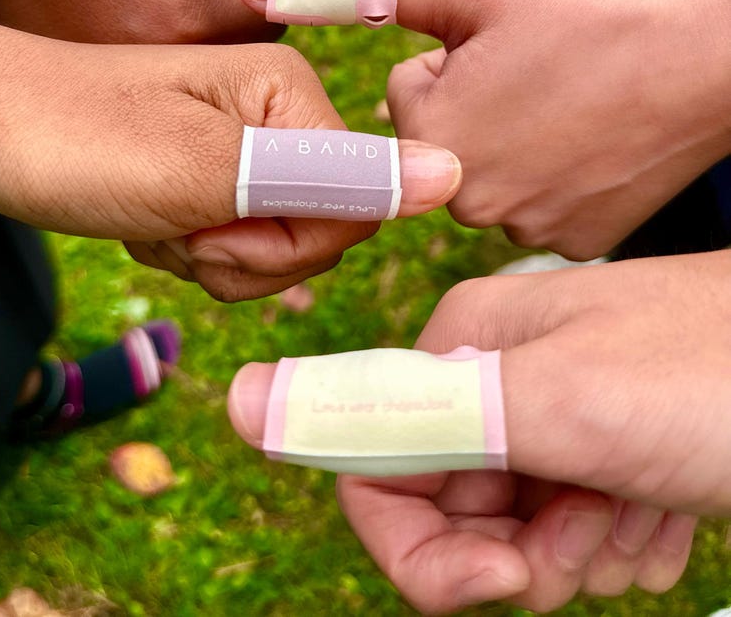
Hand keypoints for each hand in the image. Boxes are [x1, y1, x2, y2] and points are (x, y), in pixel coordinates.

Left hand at [0, 7, 459, 300]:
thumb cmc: (77, 138)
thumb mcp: (204, 170)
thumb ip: (329, 176)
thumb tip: (452, 172)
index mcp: (293, 93)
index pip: (358, 208)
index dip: (284, 240)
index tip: (208, 219)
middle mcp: (281, 112)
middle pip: (320, 231)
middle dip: (242, 251)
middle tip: (172, 218)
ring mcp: (246, 142)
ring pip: (275, 246)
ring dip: (207, 253)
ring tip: (150, 214)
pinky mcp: (213, 171)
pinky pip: (233, 242)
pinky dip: (186, 249)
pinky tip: (143, 219)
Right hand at [228, 251, 726, 610]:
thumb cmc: (718, 379)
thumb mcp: (561, 406)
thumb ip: (403, 412)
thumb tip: (243, 399)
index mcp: (465, 347)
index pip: (375, 468)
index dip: (423, 546)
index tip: (504, 580)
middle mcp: (500, 369)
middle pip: (446, 508)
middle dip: (516, 553)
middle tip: (597, 529)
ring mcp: (556, 406)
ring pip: (512, 530)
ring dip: (577, 550)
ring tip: (646, 506)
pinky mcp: (605, 445)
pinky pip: (572, 529)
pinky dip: (616, 543)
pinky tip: (663, 515)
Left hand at [235, 0, 730, 256]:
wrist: (714, 47)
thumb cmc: (591, 2)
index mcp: (434, 137)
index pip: (406, 97)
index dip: (453, 56)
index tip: (509, 41)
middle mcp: (472, 203)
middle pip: (443, 139)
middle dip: (477, 99)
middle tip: (542, 63)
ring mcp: (532, 230)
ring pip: (490, 170)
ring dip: (515, 132)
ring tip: (570, 91)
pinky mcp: (582, 241)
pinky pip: (537, 201)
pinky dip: (555, 169)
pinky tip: (593, 133)